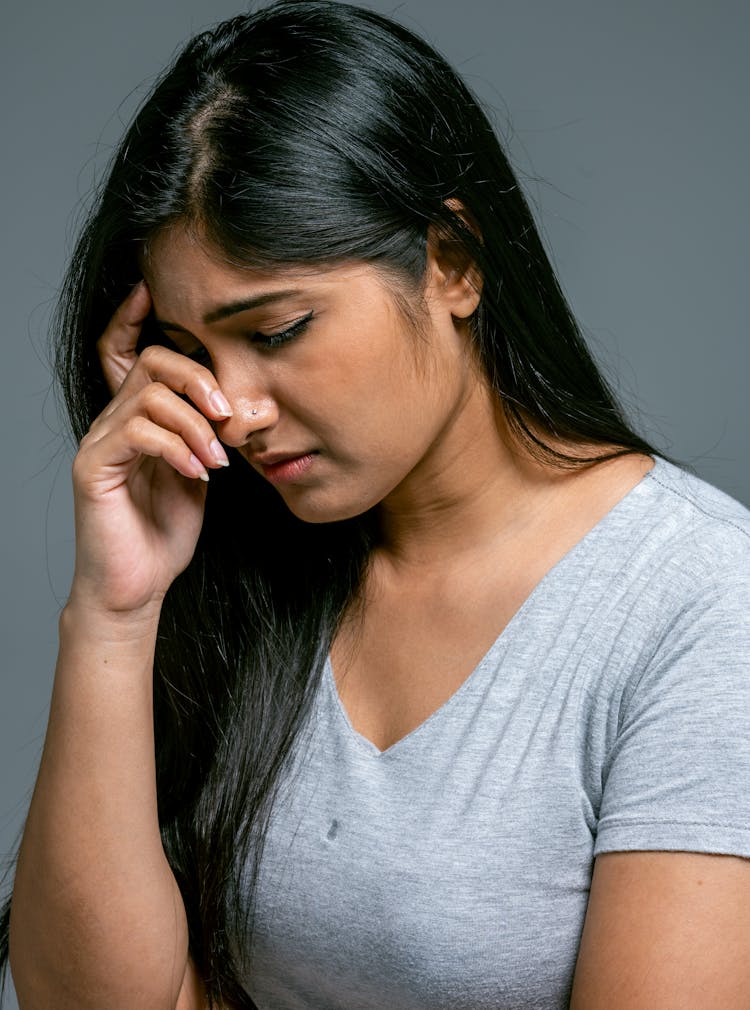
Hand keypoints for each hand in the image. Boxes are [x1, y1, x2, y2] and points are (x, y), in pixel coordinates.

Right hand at [69, 281, 233, 614]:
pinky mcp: (95, 468)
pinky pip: (139, 433)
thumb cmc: (166, 532)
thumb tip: (235, 406)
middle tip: (225, 413)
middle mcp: (113, 422)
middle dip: (196, 377)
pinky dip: (178, 449)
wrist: (137, 585)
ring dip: (196, 425)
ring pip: (149, 396)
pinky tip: (198, 475)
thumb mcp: (199, 473)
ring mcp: (100, 443)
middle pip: (150, 362)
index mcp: (137, 418)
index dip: (136, 318)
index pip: (128, 353)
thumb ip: (206, 436)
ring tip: (218, 462)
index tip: (156, 291)